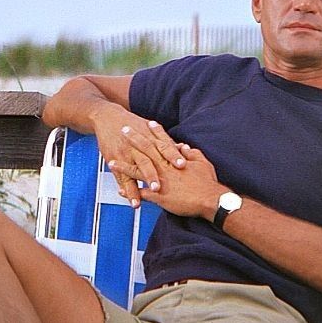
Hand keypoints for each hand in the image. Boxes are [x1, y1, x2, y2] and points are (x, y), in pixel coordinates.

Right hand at [94, 108, 186, 206]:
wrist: (108, 118)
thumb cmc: (132, 124)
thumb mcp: (148, 128)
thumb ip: (164, 140)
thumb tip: (182, 148)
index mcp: (149, 137)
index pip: (164, 146)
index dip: (173, 154)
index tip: (183, 164)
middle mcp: (138, 146)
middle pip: (150, 159)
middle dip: (159, 171)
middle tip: (170, 179)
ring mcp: (126, 154)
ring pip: (137, 169)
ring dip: (145, 181)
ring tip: (153, 193)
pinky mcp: (116, 162)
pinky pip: (123, 179)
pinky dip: (129, 191)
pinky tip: (134, 202)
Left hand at [109, 126, 224, 217]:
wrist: (210, 200)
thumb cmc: (207, 182)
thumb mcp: (201, 162)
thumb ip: (191, 153)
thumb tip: (182, 147)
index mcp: (174, 158)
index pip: (162, 141)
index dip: (155, 131)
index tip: (147, 122)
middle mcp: (164, 166)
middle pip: (146, 150)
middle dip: (133, 139)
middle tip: (123, 130)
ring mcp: (160, 180)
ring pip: (138, 170)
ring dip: (124, 165)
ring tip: (111, 161)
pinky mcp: (159, 196)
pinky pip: (141, 192)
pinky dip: (131, 191)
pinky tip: (120, 190)